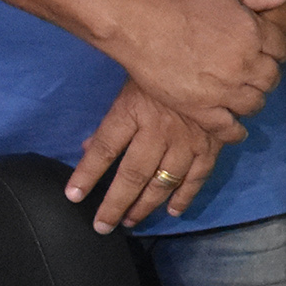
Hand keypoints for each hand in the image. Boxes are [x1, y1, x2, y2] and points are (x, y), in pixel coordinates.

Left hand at [66, 83, 226, 233]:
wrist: (212, 59)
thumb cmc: (161, 72)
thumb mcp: (128, 89)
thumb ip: (111, 121)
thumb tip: (88, 147)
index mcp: (133, 112)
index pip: (105, 149)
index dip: (87, 174)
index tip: (73, 196)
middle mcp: (158, 131)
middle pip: (132, 175)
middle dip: (115, 204)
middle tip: (102, 225)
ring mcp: (187, 140)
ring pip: (162, 181)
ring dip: (145, 205)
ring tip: (131, 220)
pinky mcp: (211, 144)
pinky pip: (197, 177)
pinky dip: (185, 196)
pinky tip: (173, 211)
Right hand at [103, 0, 285, 134]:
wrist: (139, 21)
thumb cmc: (182, 1)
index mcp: (255, 34)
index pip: (283, 50)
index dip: (277, 50)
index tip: (269, 53)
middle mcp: (245, 64)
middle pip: (272, 78)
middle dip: (267, 76)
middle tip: (256, 75)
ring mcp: (222, 89)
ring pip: (254, 103)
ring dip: (253, 99)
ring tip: (244, 95)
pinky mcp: (198, 108)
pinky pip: (226, 127)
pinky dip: (235, 132)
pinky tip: (237, 130)